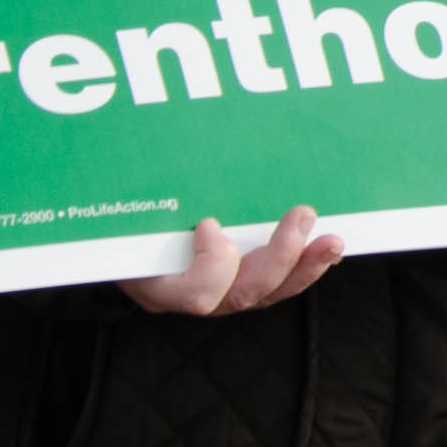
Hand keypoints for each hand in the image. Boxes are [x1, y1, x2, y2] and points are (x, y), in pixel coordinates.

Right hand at [122, 205, 342, 315]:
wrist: (118, 243)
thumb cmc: (114, 221)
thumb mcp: (117, 209)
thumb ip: (134, 192)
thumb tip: (143, 150)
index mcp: (155, 283)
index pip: (193, 295)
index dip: (212, 266)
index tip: (209, 224)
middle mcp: (190, 297)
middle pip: (242, 294)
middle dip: (279, 257)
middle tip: (300, 215)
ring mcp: (220, 295)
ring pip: (268, 293)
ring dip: (305, 264)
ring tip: (332, 239)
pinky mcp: (242, 284)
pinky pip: (279, 285)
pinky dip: (306, 265)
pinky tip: (328, 245)